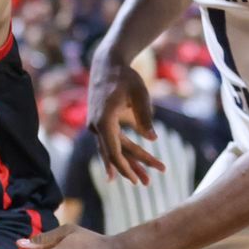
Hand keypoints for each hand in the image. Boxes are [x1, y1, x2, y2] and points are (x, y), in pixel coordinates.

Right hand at [86, 53, 164, 183]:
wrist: (107, 64)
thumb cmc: (125, 77)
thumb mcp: (140, 93)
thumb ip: (145, 116)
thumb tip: (152, 139)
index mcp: (103, 120)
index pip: (113, 151)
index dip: (125, 167)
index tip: (136, 179)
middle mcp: (96, 126)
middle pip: (115, 153)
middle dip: (132, 168)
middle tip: (148, 184)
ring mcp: (97, 126)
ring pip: (114, 149)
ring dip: (130, 163)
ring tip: (146, 180)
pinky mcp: (102, 124)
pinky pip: (113, 143)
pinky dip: (123, 154)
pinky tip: (134, 166)